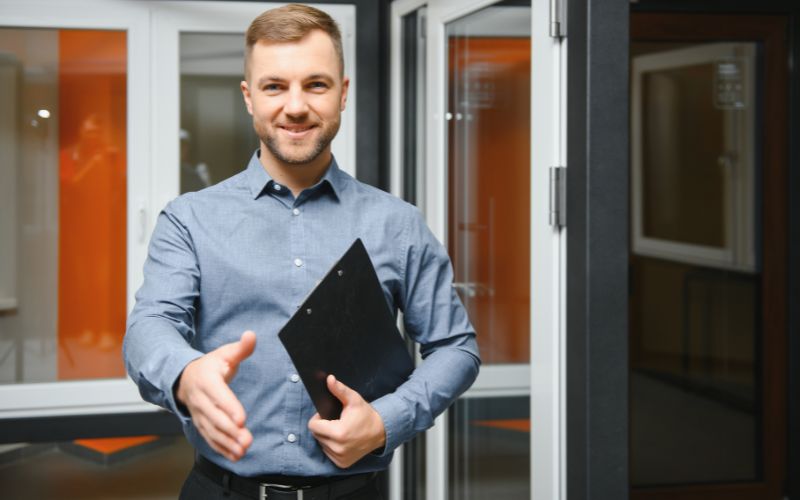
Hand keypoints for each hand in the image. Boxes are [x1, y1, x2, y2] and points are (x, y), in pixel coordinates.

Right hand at [176, 331, 255, 461]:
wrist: (184, 378)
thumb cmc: (209, 365)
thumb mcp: (224, 353)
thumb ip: (241, 348)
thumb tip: (252, 335)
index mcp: (206, 380)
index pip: (218, 395)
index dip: (229, 407)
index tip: (242, 419)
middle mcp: (200, 399)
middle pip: (214, 417)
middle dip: (231, 430)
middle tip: (247, 440)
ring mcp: (199, 414)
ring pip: (211, 431)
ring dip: (227, 443)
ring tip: (243, 451)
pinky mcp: (201, 424)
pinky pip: (209, 439)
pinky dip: (221, 448)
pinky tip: (235, 456)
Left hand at [308, 375, 386, 467]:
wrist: (381, 431)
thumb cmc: (366, 415)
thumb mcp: (353, 400)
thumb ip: (339, 390)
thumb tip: (329, 379)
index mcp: (338, 433)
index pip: (313, 426)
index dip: (318, 418)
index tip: (328, 416)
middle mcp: (338, 448)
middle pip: (316, 435)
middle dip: (323, 427)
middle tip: (336, 422)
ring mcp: (340, 457)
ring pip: (321, 444)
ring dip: (327, 437)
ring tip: (340, 430)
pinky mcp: (342, 463)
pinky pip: (328, 453)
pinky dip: (332, 446)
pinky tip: (343, 440)